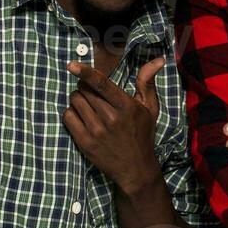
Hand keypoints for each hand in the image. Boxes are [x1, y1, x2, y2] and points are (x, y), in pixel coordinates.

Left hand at [62, 56, 165, 195]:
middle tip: (94, 96)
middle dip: (86, 87)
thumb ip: (148, 82)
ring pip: (75, 101)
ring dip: (79, 99)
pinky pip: (68, 117)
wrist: (135, 168)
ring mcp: (96, 131)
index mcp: (126, 106)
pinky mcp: (84, 142)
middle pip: (84, 90)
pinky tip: (82, 117)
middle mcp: (110, 118)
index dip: (85, 72)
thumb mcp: (150, 108)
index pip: (102, 84)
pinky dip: (72, 112)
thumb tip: (159, 59)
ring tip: (90, 107)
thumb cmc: (142, 134)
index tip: (71, 65)